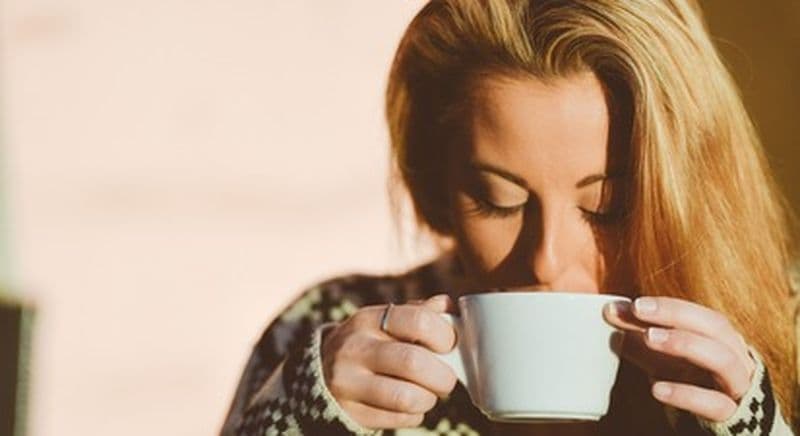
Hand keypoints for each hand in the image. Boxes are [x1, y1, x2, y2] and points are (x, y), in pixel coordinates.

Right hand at [321, 295, 458, 428]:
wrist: (322, 372)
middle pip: (414, 362)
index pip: (419, 321)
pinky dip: (414, 415)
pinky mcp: (350, 412)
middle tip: (445, 379)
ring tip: (427, 393)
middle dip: (443, 376)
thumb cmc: (370, 343)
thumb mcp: (385, 321)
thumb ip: (418, 312)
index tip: (449, 346)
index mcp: (369, 319)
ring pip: (407, 397)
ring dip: (429, 399)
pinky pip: (399, 419)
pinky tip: (409, 405)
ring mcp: (348, 382)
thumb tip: (449, 307)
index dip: (445, 336)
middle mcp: (355, 348)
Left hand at [603, 296, 755, 421]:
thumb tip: (610, 311)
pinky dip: (686, 394)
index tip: (635, 304)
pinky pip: (715, 404)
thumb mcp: (664, 358)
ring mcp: (737, 387)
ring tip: (648, 337)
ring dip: (685, 343)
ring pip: (723, 360)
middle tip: (638, 310)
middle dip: (676, 314)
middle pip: (715, 327)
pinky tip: (656, 388)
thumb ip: (640, 335)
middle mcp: (736, 358)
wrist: (717, 426)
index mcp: (722, 340)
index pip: (700, 315)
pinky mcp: (731, 417)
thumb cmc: (690, 383)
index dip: (669, 306)